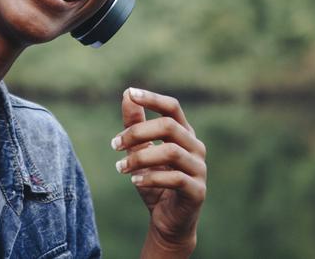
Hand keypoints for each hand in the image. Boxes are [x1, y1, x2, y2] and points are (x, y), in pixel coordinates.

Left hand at [112, 88, 205, 255]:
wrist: (167, 221)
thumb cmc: (155, 181)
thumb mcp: (140, 151)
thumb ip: (135, 124)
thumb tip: (127, 94)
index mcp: (183, 133)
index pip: (172, 107)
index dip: (153, 98)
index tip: (131, 93)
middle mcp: (195, 147)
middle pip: (169, 126)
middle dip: (137, 132)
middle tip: (114, 144)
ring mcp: (199, 168)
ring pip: (171, 151)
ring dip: (140, 158)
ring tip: (120, 167)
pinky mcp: (197, 190)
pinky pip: (175, 178)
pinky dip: (151, 178)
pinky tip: (134, 181)